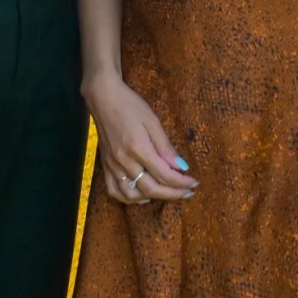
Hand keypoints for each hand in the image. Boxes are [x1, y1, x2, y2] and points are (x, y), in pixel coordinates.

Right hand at [87, 76, 195, 206]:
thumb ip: (165, 147)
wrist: (103, 98)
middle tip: (188, 192)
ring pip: (132, 194)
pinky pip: (114, 190)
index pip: (164, 174)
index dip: (181, 182)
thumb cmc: (130, 105)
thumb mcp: (153, 121)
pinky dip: (129, 198)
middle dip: (173, 194)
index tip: (194, 183)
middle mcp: (124, 161)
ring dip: (153, 198)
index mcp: (138, 148)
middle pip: (151, 188)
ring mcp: (113, 166)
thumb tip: (181, 167)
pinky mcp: (105, 166)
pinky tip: (142, 196)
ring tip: (169, 193)